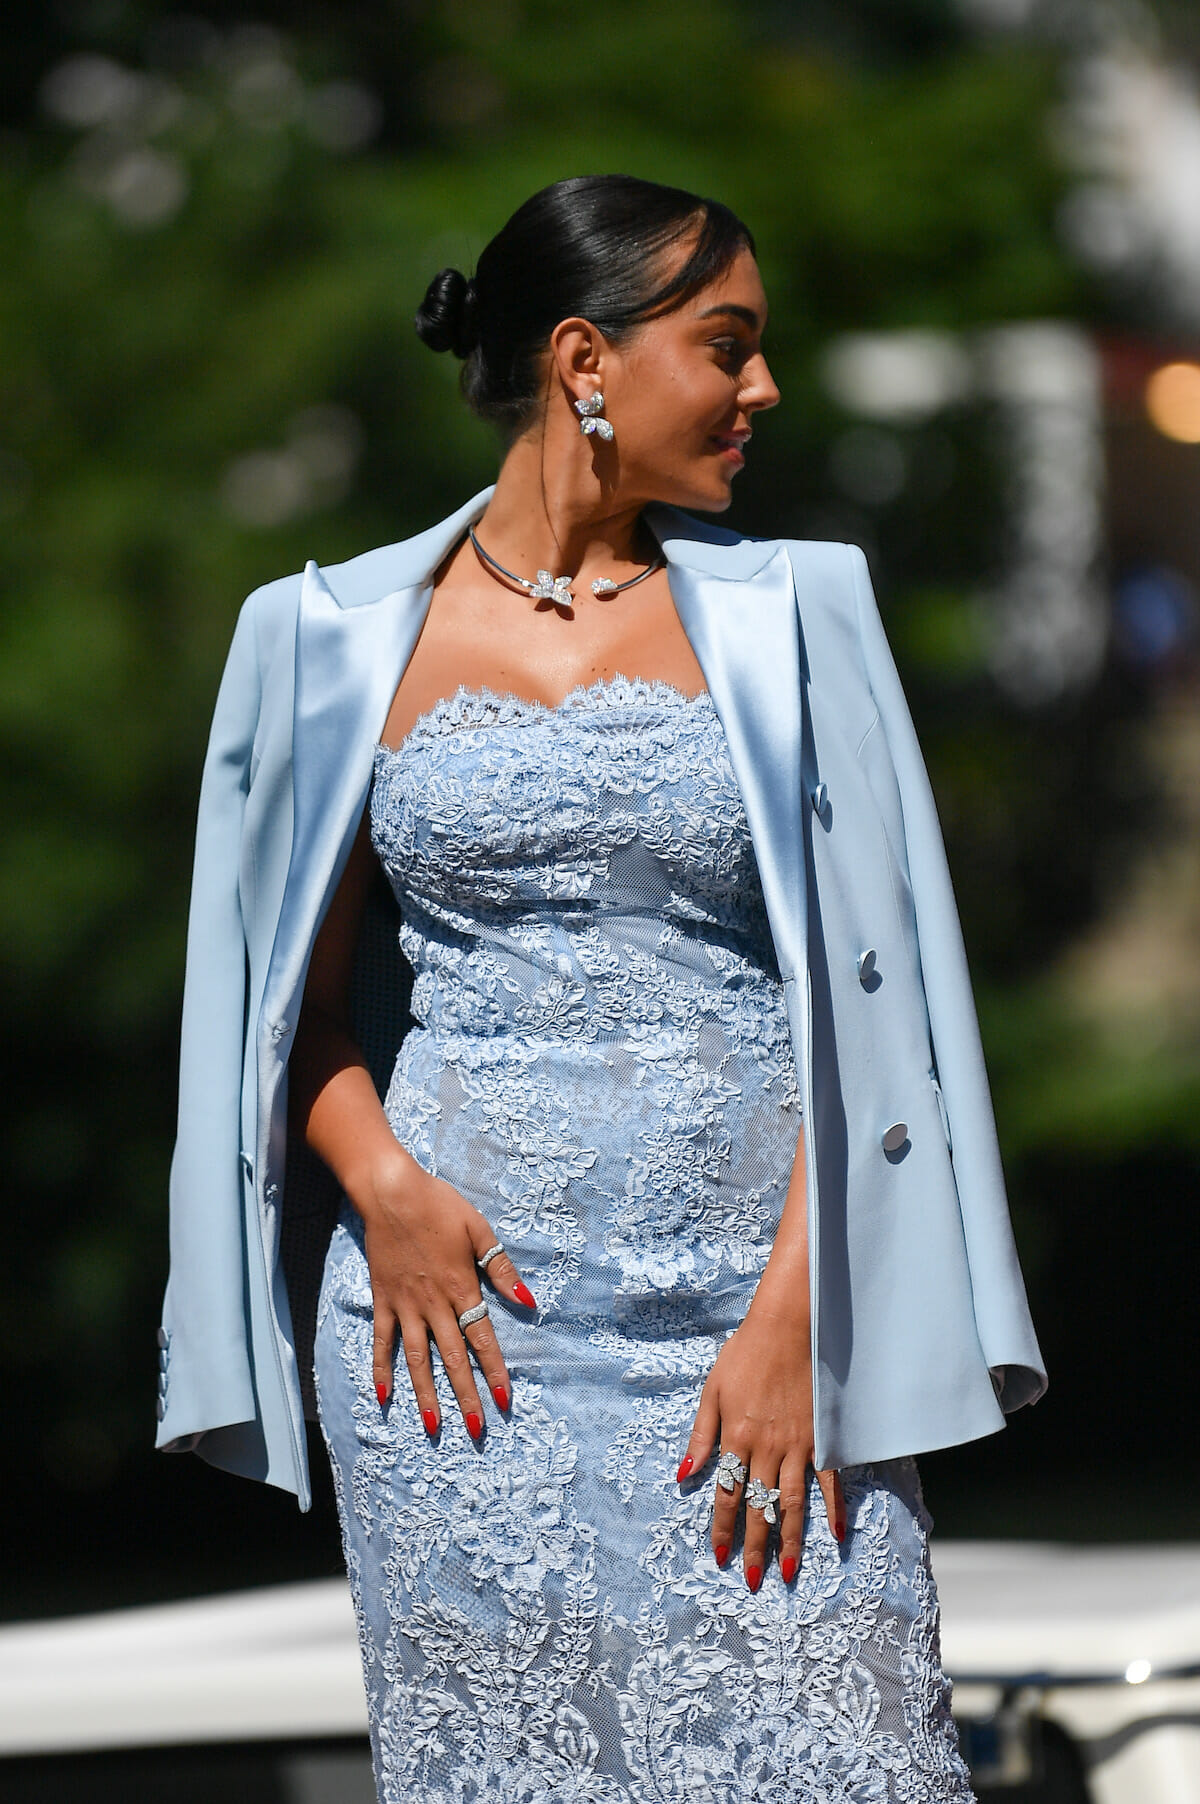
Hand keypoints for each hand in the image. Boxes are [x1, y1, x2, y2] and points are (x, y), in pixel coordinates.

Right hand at [359, 1159, 535, 1438]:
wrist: (391, 1193)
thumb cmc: (440, 1206)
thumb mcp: (479, 1231)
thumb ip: (502, 1271)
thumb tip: (528, 1303)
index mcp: (460, 1288)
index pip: (481, 1340)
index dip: (493, 1371)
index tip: (503, 1400)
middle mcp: (433, 1305)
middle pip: (452, 1358)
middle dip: (465, 1395)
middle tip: (475, 1429)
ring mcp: (405, 1306)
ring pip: (417, 1359)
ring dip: (426, 1394)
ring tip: (434, 1425)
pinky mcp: (383, 1301)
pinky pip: (382, 1341)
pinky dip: (382, 1369)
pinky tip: (384, 1397)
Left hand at [675, 1287, 844, 1590]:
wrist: (788, 1326)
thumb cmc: (745, 1355)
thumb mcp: (712, 1392)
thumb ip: (700, 1437)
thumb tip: (683, 1475)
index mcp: (735, 1437)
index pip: (726, 1495)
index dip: (721, 1529)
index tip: (719, 1559)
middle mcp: (767, 1447)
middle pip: (758, 1507)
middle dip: (754, 1547)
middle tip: (753, 1582)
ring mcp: (798, 1444)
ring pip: (792, 1503)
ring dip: (791, 1540)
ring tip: (789, 1573)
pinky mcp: (822, 1436)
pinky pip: (830, 1480)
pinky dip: (833, 1509)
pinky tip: (836, 1536)